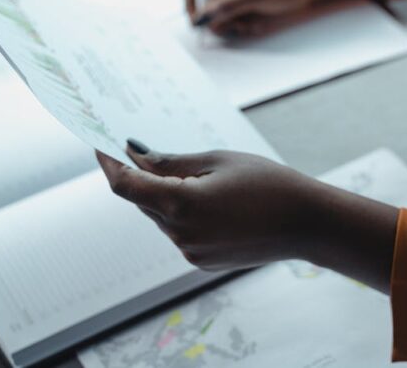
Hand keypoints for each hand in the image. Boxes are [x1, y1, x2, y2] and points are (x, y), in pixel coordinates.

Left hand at [96, 139, 399, 292]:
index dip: (108, 163)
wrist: (306, 223)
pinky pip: (179, 232)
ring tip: (195, 174)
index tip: (100, 143)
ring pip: (160, 217)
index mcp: (181, 204)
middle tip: (142, 148)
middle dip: (139, 176)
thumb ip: (172, 161)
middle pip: (142, 201)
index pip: (125, 185)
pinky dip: (181, 213)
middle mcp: (179, 233)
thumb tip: (136, 155)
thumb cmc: (268, 183)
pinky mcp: (202, 262)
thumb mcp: (218, 160)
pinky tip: (209, 198)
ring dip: (164, 195)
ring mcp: (190, 252)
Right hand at [185, 0, 319, 37]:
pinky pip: (226, 15)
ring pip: (213, 11)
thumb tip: (203, 15)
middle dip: (213, 16)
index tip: (197, 21)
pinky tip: (250, 22)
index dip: (192, 2)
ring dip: (226, 22)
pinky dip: (235, 23)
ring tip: (247, 23)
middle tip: (227, 27)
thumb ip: (229, 5)